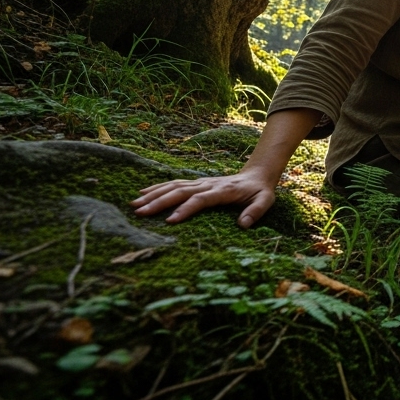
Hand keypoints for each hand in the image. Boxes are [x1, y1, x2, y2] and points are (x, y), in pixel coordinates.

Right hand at [130, 170, 279, 227]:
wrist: (256, 175)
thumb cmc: (260, 192)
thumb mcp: (266, 201)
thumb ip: (256, 211)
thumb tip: (243, 224)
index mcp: (224, 190)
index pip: (201, 199)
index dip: (186, 209)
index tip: (170, 220)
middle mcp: (208, 184)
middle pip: (181, 191)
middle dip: (160, 202)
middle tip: (140, 213)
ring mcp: (200, 182)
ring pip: (173, 186)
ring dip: (153, 194)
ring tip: (134, 204)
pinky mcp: (196, 183)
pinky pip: (174, 183)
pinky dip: (157, 187)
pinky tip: (141, 192)